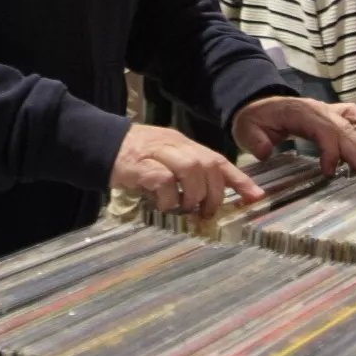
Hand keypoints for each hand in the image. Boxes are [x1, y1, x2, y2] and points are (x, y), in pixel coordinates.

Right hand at [109, 124, 262, 217]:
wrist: (101, 144)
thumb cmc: (136, 157)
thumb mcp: (166, 160)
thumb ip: (186, 174)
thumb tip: (210, 200)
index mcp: (184, 144)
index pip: (217, 159)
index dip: (238, 179)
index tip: (254, 197)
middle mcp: (174, 144)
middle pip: (208, 164)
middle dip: (214, 192)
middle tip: (206, 211)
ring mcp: (157, 153)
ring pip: (191, 168)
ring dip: (193, 195)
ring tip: (184, 208)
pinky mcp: (139, 165)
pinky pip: (164, 180)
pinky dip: (168, 197)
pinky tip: (162, 204)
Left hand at [231, 96, 355, 174]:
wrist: (256, 107)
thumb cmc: (254, 121)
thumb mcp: (246, 130)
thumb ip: (255, 140)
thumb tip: (265, 150)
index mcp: (298, 112)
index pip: (322, 129)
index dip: (330, 149)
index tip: (329, 171)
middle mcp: (316, 108)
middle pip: (340, 127)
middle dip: (354, 149)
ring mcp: (324, 109)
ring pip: (348, 123)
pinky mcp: (328, 113)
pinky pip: (350, 112)